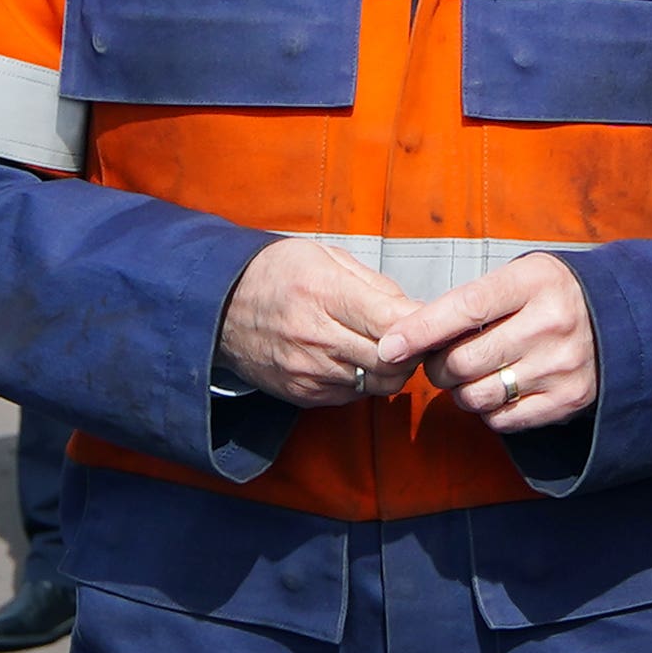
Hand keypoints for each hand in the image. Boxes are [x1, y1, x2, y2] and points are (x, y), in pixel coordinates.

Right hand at [218, 237, 414, 407]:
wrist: (219, 308)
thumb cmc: (278, 273)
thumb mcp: (326, 257)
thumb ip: (376, 285)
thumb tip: (416, 311)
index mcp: (324, 293)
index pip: (393, 323)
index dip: (422, 326)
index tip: (431, 320)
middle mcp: (315, 337)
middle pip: (392, 362)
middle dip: (414, 352)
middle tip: (416, 337)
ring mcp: (307, 371)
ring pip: (377, 384)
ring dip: (391, 368)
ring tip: (386, 345)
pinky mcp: (302, 394)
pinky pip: (353, 395)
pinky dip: (365, 380)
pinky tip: (357, 358)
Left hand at [375, 251, 600, 433]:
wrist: (620, 319)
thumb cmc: (551, 296)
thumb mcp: (520, 278)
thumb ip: (471, 301)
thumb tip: (406, 338)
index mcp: (536, 282)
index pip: (466, 308)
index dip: (422, 329)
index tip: (390, 346)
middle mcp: (552, 323)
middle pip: (465, 361)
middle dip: (438, 367)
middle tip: (441, 362)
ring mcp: (563, 365)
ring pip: (478, 395)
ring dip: (461, 392)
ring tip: (471, 376)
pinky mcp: (568, 400)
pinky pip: (503, 420)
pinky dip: (489, 411)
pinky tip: (500, 390)